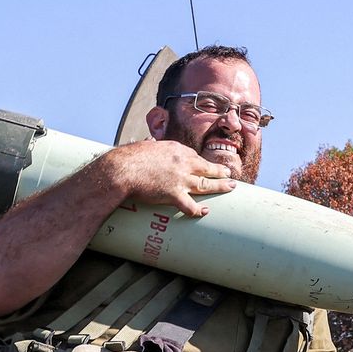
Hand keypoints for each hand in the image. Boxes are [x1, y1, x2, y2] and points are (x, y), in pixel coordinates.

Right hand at [99, 139, 236, 216]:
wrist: (123, 170)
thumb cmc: (129, 158)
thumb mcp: (142, 146)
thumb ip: (149, 144)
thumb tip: (148, 139)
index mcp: (175, 149)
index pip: (193, 155)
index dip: (202, 162)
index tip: (206, 165)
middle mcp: (182, 163)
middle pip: (206, 168)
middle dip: (219, 172)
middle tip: (228, 174)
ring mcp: (180, 179)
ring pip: (206, 184)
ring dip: (220, 187)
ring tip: (230, 188)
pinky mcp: (173, 194)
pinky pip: (190, 205)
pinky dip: (198, 210)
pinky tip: (204, 212)